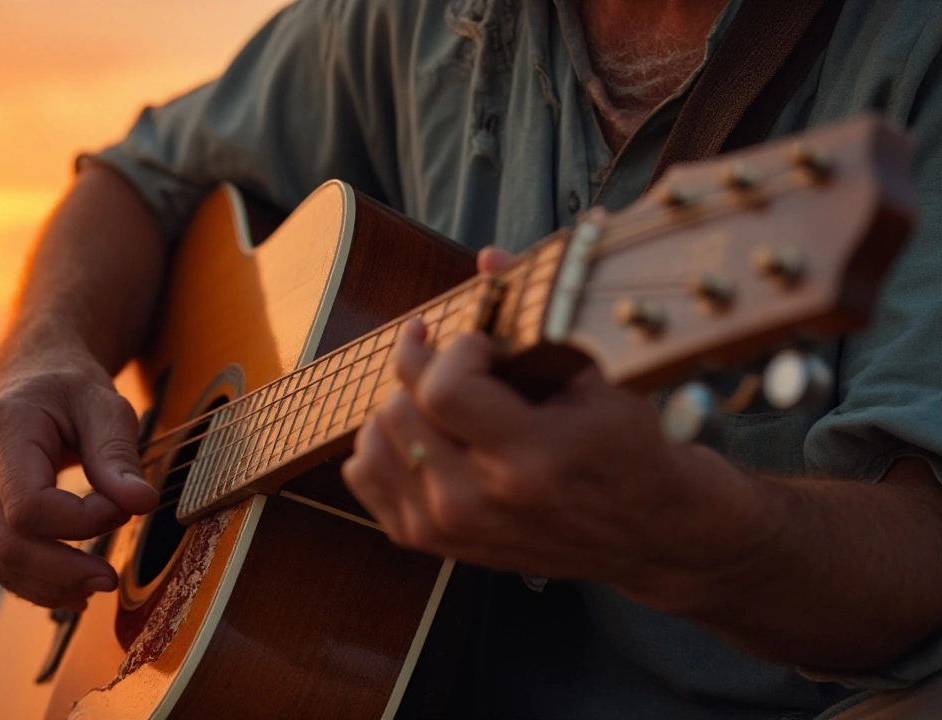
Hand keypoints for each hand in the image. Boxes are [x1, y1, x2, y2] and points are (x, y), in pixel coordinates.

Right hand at [0, 345, 158, 609]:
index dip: (80, 522)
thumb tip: (142, 504)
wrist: (32, 369)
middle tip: (110, 578)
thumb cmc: (70, 385)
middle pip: (5, 544)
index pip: (29, 506)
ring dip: (46, 586)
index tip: (122, 507)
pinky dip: (32, 580)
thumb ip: (119, 454)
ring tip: (95, 588)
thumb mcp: (105, 404)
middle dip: (62, 571)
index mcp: (3, 427)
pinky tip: (69, 587)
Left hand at [341, 248, 760, 603]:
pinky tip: (420, 429)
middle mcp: (479, 501)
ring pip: (374, 439)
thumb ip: (540, 315)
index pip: (443, 388)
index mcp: (529, 459)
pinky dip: (381, 443)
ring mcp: (448, 527)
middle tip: (464, 362)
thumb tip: (488, 257)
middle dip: (428, 368)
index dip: (455, 349)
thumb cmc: (625, 449)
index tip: (480, 343)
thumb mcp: (601, 379)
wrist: (645, 531)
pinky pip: (364, 474)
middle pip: (401, 410)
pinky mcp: (429, 540)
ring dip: (400, 402)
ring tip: (441, 394)